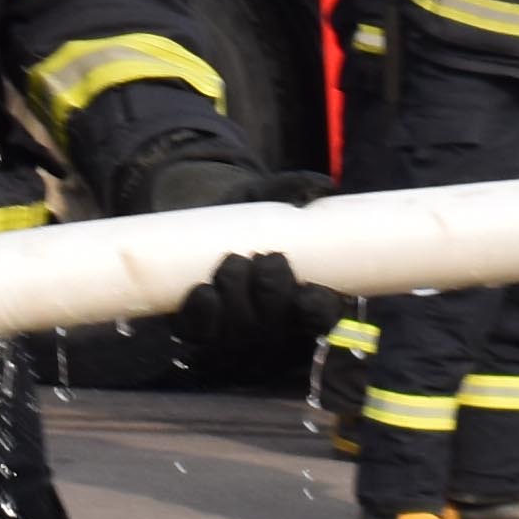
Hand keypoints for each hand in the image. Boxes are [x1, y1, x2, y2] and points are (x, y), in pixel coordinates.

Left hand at [116, 131, 342, 334]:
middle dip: (271, 296)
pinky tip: (203, 292)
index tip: (310, 291)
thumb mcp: (274, 197)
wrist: (206, 216)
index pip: (318, 319)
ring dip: (236, 300)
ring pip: (236, 331)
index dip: (317, 312)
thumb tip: (320, 186)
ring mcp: (232, 330)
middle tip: (267, 259)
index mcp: (301, 301)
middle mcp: (269, 325)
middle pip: (274, 328)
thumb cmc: (252, 213)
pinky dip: (201, 314)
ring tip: (234, 262)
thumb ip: (297, 188)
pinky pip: (198, 331)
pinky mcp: (198, 326)